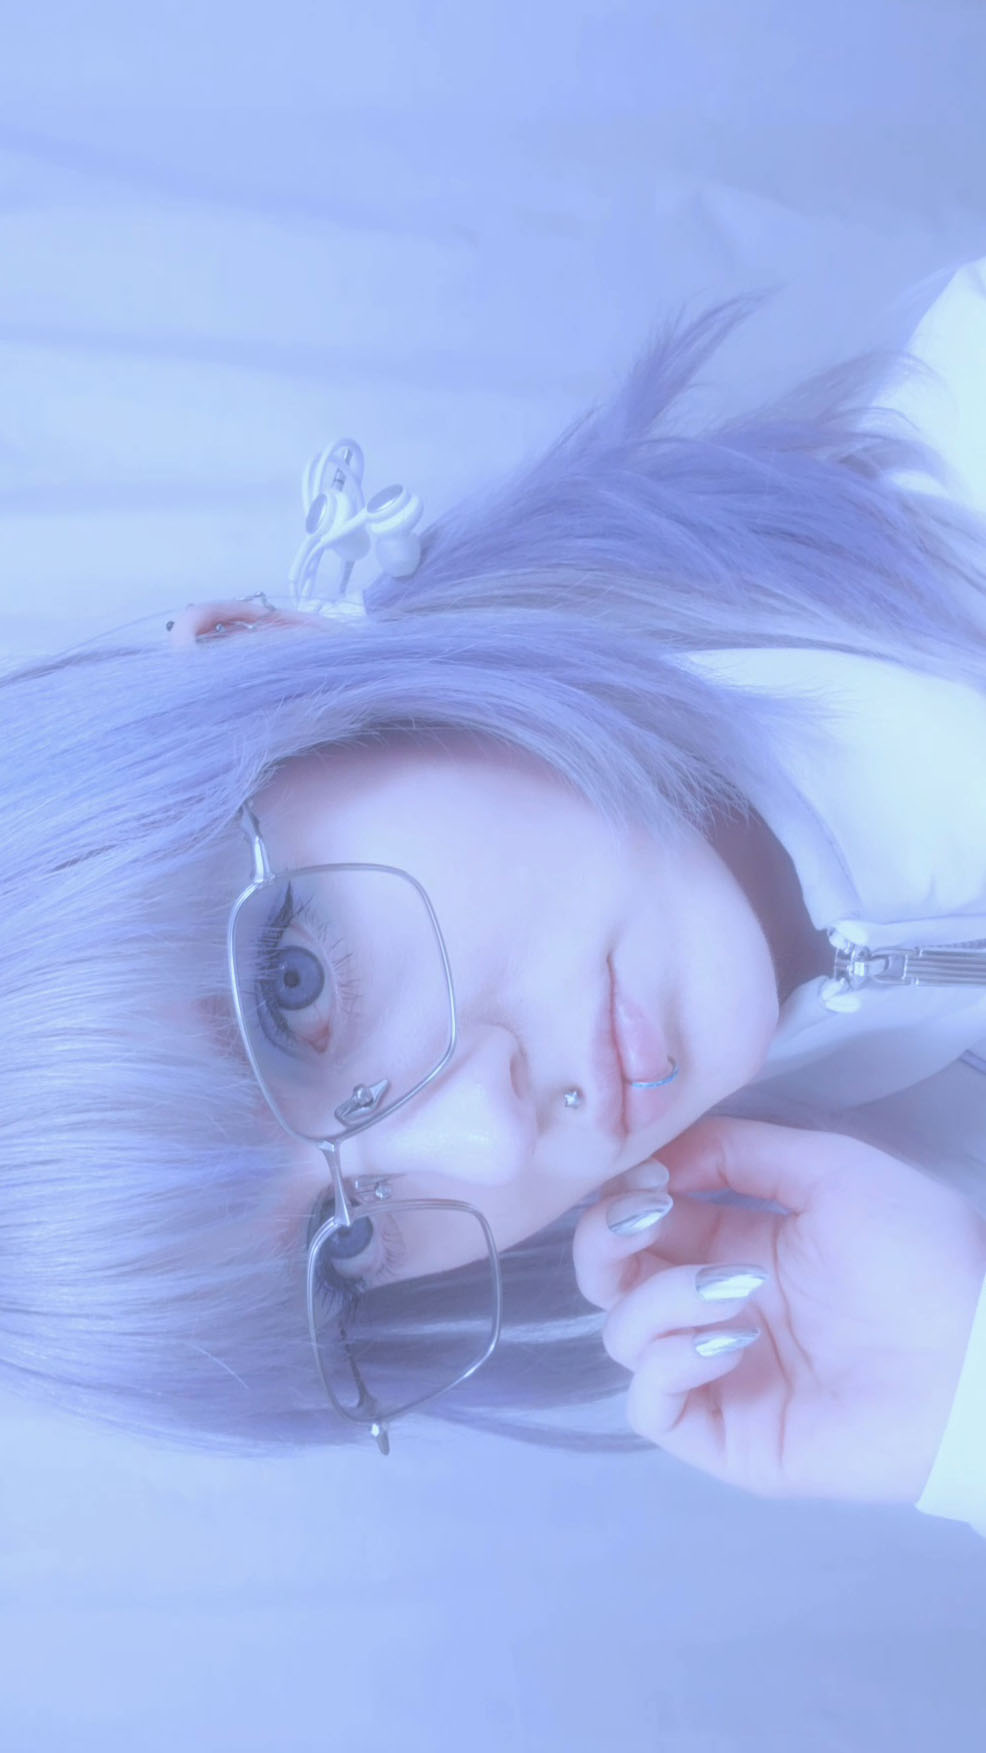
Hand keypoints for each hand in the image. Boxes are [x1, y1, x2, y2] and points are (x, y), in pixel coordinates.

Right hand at [572, 1117, 985, 1506]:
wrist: (976, 1357)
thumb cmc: (920, 1257)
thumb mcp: (832, 1170)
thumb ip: (740, 1149)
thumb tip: (658, 1155)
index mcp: (740, 1244)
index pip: (646, 1218)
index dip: (629, 1192)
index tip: (647, 1174)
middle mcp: (717, 1307)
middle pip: (610, 1275)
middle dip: (610, 1237)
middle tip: (648, 1216)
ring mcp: (718, 1374)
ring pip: (623, 1335)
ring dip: (660, 1297)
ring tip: (735, 1291)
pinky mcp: (727, 1436)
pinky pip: (649, 1405)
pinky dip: (669, 1363)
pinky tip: (732, 1341)